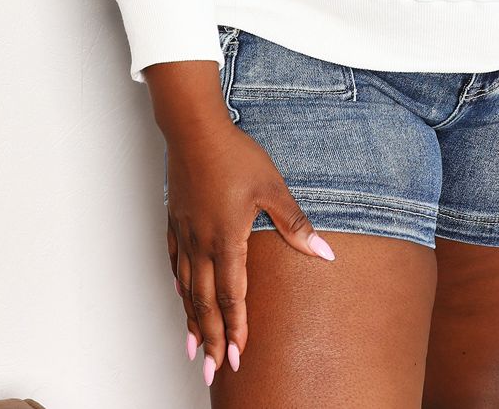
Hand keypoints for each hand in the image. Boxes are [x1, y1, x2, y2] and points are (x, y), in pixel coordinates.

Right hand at [165, 122, 336, 386]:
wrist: (194, 130)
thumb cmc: (234, 155)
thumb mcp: (273, 188)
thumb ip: (295, 225)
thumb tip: (324, 252)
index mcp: (227, 241)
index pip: (232, 296)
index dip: (235, 329)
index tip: (237, 356)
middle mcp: (202, 244)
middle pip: (204, 302)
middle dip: (211, 338)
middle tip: (212, 368)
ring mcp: (185, 233)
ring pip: (186, 288)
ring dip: (191, 320)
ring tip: (193, 347)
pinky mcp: (175, 220)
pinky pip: (174, 262)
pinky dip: (178, 285)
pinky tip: (180, 294)